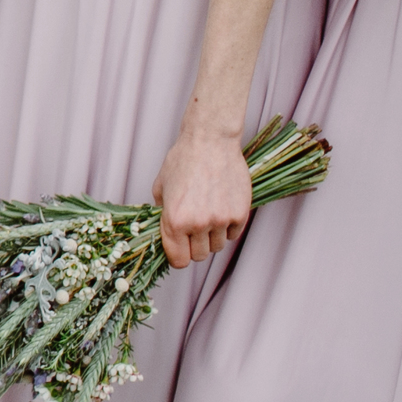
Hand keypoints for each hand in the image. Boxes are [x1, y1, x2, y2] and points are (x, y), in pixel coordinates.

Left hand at [152, 126, 251, 268]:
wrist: (210, 141)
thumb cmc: (182, 160)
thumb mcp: (161, 187)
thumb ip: (161, 214)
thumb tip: (166, 235)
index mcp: (174, 220)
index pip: (179, 261)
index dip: (179, 256)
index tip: (181, 248)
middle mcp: (198, 224)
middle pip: (199, 256)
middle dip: (195, 245)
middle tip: (193, 228)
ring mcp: (221, 220)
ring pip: (217, 246)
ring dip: (212, 236)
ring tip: (207, 213)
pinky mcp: (240, 214)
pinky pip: (233, 235)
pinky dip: (227, 227)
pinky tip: (221, 208)